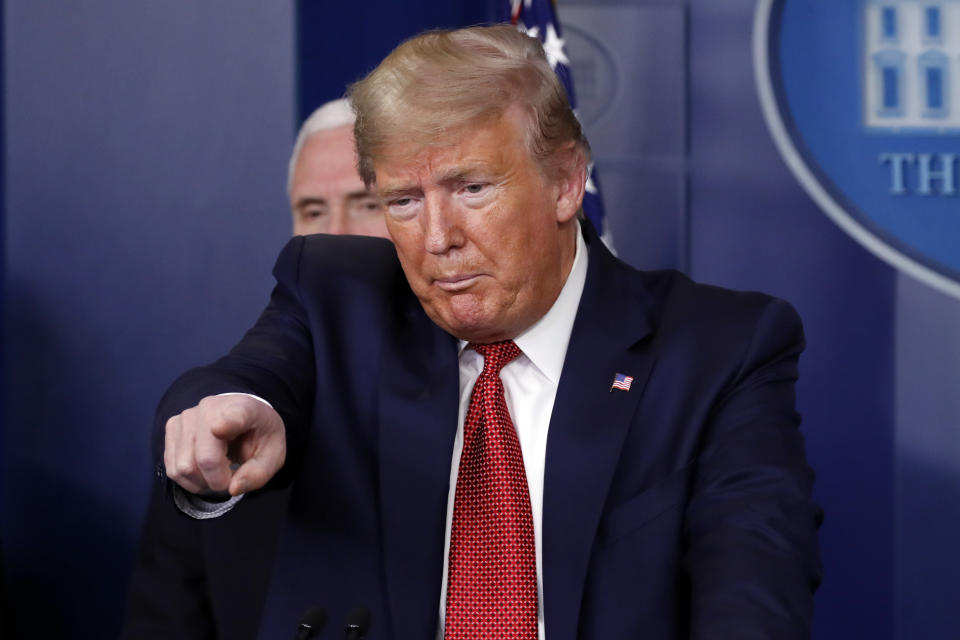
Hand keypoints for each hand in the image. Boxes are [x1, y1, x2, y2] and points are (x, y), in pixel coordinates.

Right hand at [163, 394, 285, 495]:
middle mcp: (211, 407)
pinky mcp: (172, 426)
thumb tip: (232, 488)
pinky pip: (172, 468)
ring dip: (201, 482)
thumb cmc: (259, 436)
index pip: (235, 416)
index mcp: (245, 409)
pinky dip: (188, 479)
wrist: (242, 416)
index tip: (219, 429)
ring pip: (183, 467)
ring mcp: (187, 415)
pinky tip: (202, 471)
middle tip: (230, 477)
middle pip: (204, 458)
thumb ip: (258, 474)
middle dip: (218, 481)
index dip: (226, 424)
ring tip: (217, 472)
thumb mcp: (273, 456)